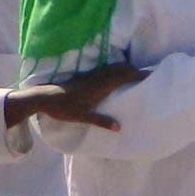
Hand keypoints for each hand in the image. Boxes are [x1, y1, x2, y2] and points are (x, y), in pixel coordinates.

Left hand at [7, 60, 146, 130]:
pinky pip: (104, 70)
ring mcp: (90, 76)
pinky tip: (114, 76)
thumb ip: (101, 121)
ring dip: (123, 68)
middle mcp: (97, 78)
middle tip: (144, 74)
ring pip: (111, 68)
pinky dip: (114, 71)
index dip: (136, 74)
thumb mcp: (83, 117)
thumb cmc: (64, 108)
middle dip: (133, 69)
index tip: (149, 75)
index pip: (123, 76)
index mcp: (100, 87)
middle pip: (119, 69)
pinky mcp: (84, 77)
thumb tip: (119, 127)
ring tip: (133, 73)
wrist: (45, 98)